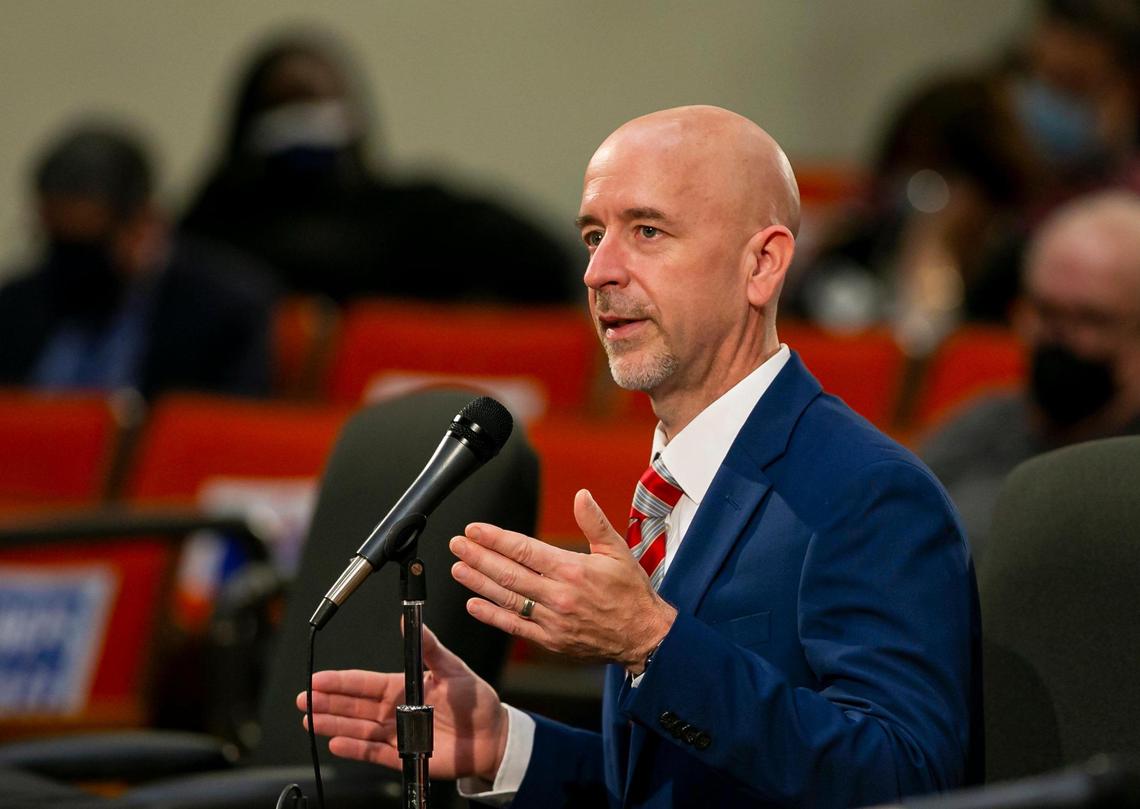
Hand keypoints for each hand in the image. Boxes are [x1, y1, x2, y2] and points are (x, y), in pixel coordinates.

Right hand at [296, 624, 507, 781]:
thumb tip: (410, 621)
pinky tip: (336, 742)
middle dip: (328, 702)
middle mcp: (396, 709)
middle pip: (354, 706)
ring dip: (334, 724)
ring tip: (311, 721)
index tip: (318, 679)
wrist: (493, 735)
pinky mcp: (405, 754)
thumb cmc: (475, 700)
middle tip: (304, 699)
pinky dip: (355, 748)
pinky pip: (374, 752)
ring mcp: (398, 732)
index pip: (365, 683)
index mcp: (404, 686)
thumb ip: (429, 647)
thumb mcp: (452, 667)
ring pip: (358, 728)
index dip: (340, 681)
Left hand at [450, 489, 675, 673]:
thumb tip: (581, 496)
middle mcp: (558, 595)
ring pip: (507, 598)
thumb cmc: (631, 593)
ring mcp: (552, 620)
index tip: (475, 530)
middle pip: (508, 573)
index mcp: (572, 570)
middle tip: (458, 545)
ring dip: (478, 583)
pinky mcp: (550, 639)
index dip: (495, 539)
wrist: (643, 637)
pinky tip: (474, 604)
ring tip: (458, 568)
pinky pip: (515, 625)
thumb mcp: (618, 551)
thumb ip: (595, 522)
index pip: (524, 550)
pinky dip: (492, 615)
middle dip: (478, 557)